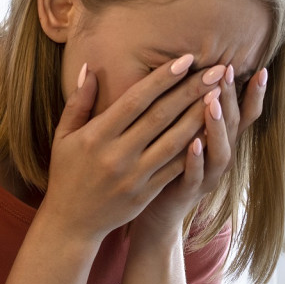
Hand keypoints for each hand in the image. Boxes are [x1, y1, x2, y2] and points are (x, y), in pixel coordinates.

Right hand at [41, 55, 219, 243]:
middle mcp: (117, 154)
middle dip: (191, 91)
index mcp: (97, 135)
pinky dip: (194, 149)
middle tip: (216, 70)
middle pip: (161, 116)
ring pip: (174, 142)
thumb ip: (78, 102)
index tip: (186, 60)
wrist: (70, 223)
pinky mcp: (146, 194)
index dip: (163, 79)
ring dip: (200, 117)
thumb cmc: (66, 174)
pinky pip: (175, 168)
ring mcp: (134, 176)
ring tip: (220, 95)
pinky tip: (211, 131)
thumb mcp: (64, 136)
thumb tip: (89, 67)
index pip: (136, 100)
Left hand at [130, 63, 269, 243]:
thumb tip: (198, 70)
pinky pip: (195, 176)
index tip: (261, 69)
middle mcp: (221, 158)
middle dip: (231, 98)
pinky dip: (196, 160)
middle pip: (233, 127)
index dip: (255, 95)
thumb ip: (195, 108)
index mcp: (222, 142)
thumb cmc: (170, 163)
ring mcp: (208, 177)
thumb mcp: (186, 133)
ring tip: (212, 103)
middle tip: (227, 71)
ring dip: (217, 127)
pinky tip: (192, 143)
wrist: (157, 211)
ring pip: (221, 152)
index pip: (245, 115)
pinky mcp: (188, 193)